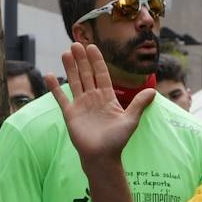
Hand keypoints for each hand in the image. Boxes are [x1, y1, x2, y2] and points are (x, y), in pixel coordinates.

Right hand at [49, 43, 154, 174]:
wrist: (102, 157)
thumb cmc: (117, 141)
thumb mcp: (131, 120)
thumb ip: (139, 104)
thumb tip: (153, 91)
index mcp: (107, 98)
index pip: (102, 74)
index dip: (97, 61)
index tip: (92, 47)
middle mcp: (93, 98)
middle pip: (86, 74)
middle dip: (82, 59)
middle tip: (76, 43)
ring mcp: (81, 105)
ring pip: (74, 81)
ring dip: (70, 67)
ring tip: (65, 52)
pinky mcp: (70, 114)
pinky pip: (61, 98)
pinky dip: (54, 87)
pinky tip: (48, 75)